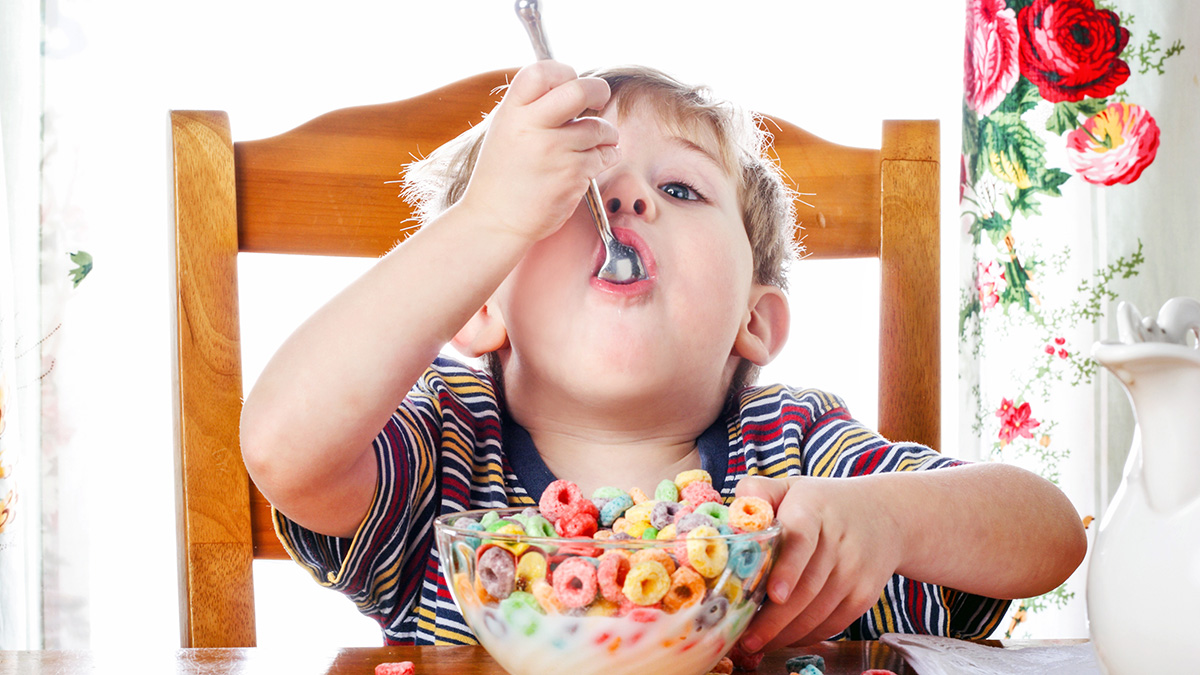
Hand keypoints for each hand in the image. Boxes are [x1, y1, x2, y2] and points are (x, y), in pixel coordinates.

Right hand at [460, 60, 618, 243]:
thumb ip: (532, 109)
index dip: (563, 72)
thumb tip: (572, 89)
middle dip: (598, 91)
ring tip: (596, 142)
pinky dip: (605, 157)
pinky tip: (592, 163)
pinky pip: (604, 156)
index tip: (570, 81)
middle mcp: (533, 128)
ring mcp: (555, 151)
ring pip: (599, 128)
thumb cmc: (501, 178)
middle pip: (580, 90)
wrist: (495, 221)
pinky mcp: (573, 175)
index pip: (542, 71)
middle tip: (600, 98)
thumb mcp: (505, 131)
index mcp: (512, 112)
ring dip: (606, 134)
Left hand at [734, 475, 902, 651]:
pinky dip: (805, 636)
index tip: (774, 594)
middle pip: (806, 588)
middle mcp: (839, 542)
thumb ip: (758, 492)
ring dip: (785, 634)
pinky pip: (832, 624)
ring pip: (817, 612)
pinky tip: (782, 638)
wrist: (886, 515)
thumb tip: (733, 512)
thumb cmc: (823, 504)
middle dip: (773, 619)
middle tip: (746, 639)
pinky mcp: (864, 595)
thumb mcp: (793, 487)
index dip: (788, 569)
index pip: (801, 540)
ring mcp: (855, 571)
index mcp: (813, 510)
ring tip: (756, 644)